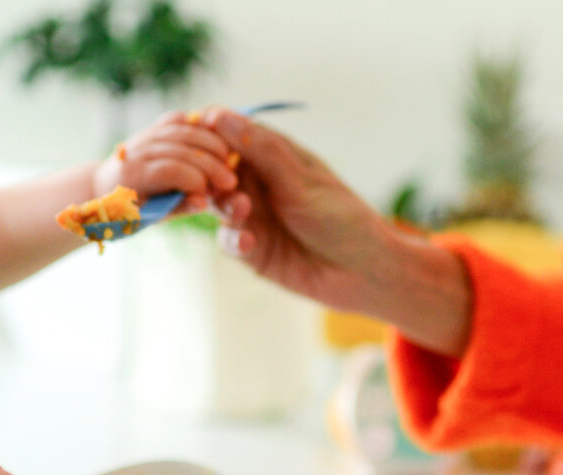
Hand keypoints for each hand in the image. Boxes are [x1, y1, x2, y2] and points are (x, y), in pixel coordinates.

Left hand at [93, 110, 237, 213]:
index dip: (196, 180)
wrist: (108, 189)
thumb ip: (178, 207)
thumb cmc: (133, 210)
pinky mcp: (153, 127)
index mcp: (132, 175)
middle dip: (210, 164)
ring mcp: (145, 135)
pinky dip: (201, 127)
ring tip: (229, 162)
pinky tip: (217, 141)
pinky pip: (179, 119)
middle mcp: (137, 149)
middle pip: (181, 147)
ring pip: (183, 129)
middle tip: (230, 181)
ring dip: (212, 144)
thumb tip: (203, 202)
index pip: (170, 169)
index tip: (213, 193)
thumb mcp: (153, 216)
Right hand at [203, 107, 401, 312]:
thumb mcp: (301, 179)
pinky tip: (250, 243)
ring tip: (243, 211)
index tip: (199, 139)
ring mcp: (253, 215)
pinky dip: (234, 239)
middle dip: (210, 174)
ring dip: (224, 205)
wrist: (363, 271)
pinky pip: (227, 238)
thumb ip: (260, 150)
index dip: (210, 134)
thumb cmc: (341, 217)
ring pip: (217, 204)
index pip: (229, 133)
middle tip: (220, 182)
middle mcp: (258, 182)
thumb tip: (219, 115)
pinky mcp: (251, 247)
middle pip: (215, 169)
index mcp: (272, 154)